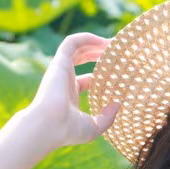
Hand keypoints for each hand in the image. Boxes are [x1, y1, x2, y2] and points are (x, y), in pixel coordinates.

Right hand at [27, 32, 119, 151]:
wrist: (49, 125)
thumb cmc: (68, 131)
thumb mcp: (93, 127)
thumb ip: (107, 118)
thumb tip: (118, 104)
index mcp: (71, 95)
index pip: (88, 80)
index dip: (103, 74)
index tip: (120, 72)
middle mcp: (65, 80)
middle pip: (83, 60)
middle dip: (100, 53)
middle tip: (119, 52)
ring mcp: (61, 70)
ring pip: (78, 48)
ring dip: (95, 43)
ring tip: (114, 43)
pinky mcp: (59, 61)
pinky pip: (72, 42)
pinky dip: (87, 38)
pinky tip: (103, 41)